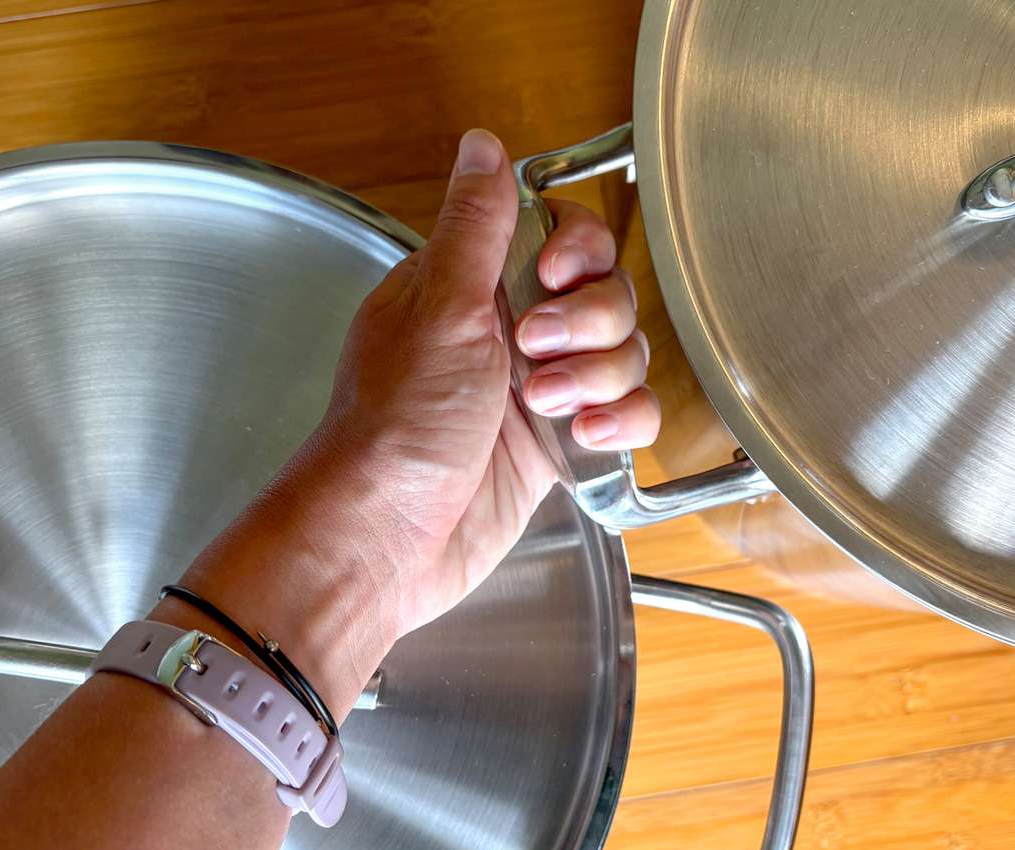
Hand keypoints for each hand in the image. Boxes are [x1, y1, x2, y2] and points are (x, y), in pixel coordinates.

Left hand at [159, 129, 657, 718]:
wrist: (388, 539)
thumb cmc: (396, 428)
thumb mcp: (441, 311)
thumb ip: (475, 227)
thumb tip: (482, 145)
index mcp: (470, 285)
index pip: (557, 234)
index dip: (577, 252)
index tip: (556, 278)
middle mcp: (507, 332)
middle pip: (603, 294)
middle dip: (589, 325)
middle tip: (535, 354)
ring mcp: (536, 389)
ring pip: (622, 355)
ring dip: (600, 378)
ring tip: (547, 409)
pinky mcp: (559, 445)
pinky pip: (626, 414)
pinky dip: (621, 423)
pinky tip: (586, 437)